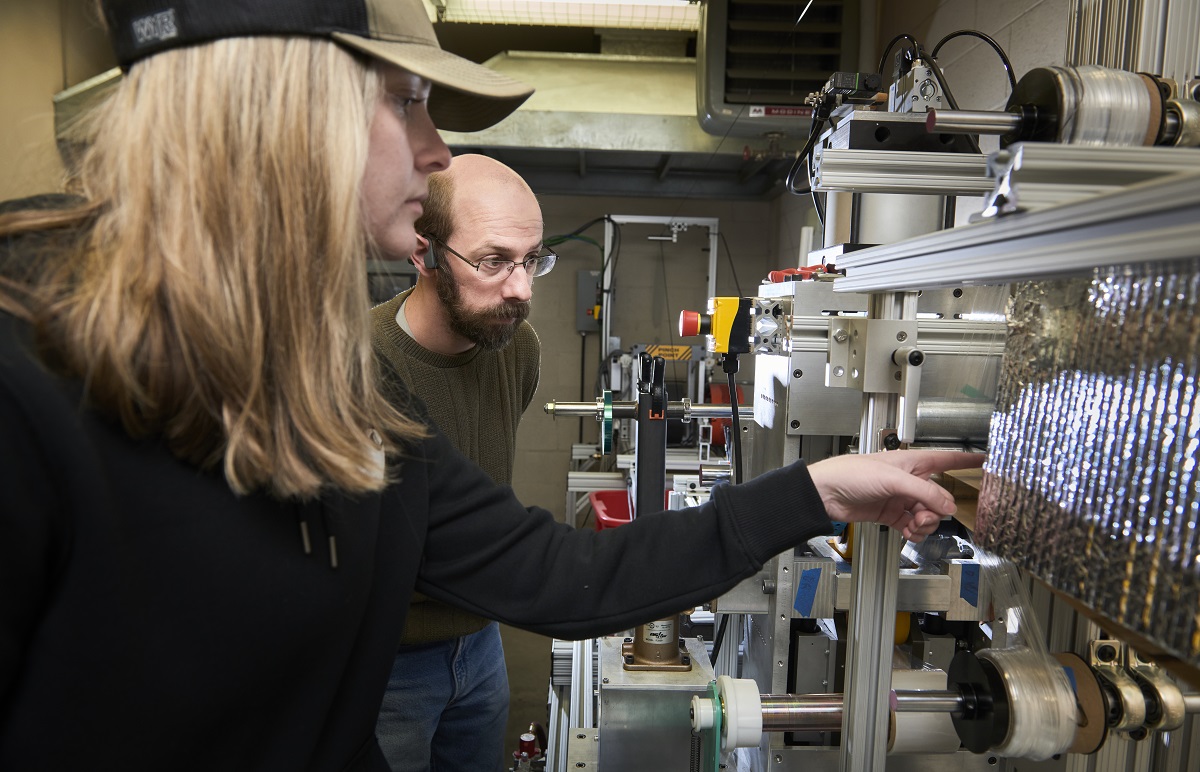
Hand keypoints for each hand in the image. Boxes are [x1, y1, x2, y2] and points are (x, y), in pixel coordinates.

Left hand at [807, 450, 982, 541]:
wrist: (825, 494)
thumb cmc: (851, 474)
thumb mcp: (892, 479)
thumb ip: (923, 491)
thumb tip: (947, 505)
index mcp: (912, 462)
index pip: (947, 458)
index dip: (967, 459)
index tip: (987, 460)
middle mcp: (909, 479)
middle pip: (939, 496)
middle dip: (937, 509)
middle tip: (923, 515)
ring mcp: (901, 498)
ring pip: (928, 514)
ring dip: (925, 523)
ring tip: (913, 524)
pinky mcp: (892, 514)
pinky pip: (914, 525)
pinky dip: (915, 531)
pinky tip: (908, 532)